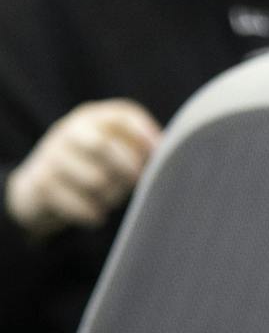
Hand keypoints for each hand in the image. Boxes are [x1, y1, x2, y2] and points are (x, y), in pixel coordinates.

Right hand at [5, 99, 161, 238]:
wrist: (37, 188)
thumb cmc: (91, 168)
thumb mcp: (111, 150)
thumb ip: (136, 148)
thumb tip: (166, 157)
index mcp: (93, 117)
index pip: (123, 114)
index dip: (145, 133)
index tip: (159, 152)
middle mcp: (70, 131)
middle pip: (104, 146)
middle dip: (127, 168)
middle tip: (136, 182)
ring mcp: (52, 155)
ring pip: (94, 179)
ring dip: (110, 196)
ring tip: (111, 200)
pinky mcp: (41, 183)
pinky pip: (78, 202)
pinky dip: (92, 213)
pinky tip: (97, 217)